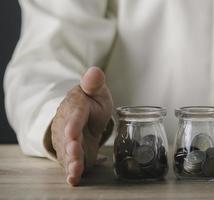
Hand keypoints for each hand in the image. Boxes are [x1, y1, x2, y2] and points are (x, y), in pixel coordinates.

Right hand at [51, 67, 112, 185]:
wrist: (83, 117)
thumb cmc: (91, 103)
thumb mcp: (96, 92)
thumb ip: (94, 84)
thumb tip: (95, 71)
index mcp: (75, 108)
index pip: (74, 115)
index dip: (73, 124)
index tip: (72, 132)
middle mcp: (67, 126)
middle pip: (68, 137)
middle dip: (71, 146)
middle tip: (74, 151)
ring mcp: (67, 142)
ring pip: (68, 153)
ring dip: (72, 162)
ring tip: (76, 170)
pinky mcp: (70, 155)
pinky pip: (70, 164)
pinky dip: (72, 173)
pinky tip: (74, 180)